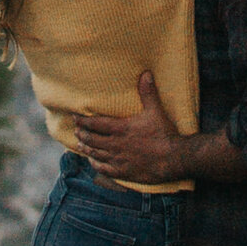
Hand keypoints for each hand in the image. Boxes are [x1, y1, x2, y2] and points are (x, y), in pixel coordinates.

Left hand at [75, 67, 186, 186]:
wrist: (172, 159)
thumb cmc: (163, 134)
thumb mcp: (155, 111)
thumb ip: (148, 93)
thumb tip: (146, 73)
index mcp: (121, 129)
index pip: (96, 124)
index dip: (84, 121)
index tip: (74, 117)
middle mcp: (116, 144)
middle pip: (93, 139)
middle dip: (82, 134)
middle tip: (76, 130)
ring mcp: (118, 160)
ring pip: (96, 154)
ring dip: (86, 148)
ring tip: (79, 144)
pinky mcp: (123, 172)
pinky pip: (104, 169)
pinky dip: (96, 164)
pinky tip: (92, 162)